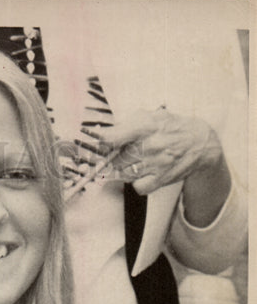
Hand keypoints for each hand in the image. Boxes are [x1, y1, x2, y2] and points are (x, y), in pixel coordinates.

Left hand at [103, 108, 225, 197]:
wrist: (202, 143)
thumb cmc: (173, 128)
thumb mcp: (154, 116)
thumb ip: (128, 124)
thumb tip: (105, 133)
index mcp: (146, 126)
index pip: (112, 137)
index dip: (101, 141)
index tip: (100, 142)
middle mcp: (150, 145)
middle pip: (115, 159)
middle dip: (116, 157)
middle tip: (124, 153)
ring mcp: (155, 163)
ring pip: (124, 173)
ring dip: (126, 169)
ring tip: (138, 161)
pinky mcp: (160, 179)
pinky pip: (137, 187)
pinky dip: (137, 182)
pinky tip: (144, 173)